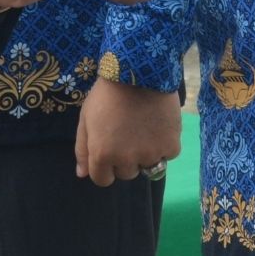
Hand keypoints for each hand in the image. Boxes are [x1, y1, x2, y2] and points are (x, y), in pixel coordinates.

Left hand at [74, 77, 188, 187]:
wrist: (138, 75)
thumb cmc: (106, 96)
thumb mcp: (85, 119)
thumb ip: (83, 149)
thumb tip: (82, 174)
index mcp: (102, 154)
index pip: (103, 180)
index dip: (104, 168)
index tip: (108, 153)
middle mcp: (127, 159)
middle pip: (126, 173)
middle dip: (124, 159)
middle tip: (125, 135)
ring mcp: (151, 154)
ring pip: (147, 166)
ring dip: (145, 154)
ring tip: (141, 129)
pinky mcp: (171, 147)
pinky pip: (167, 155)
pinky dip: (163, 145)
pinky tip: (157, 126)